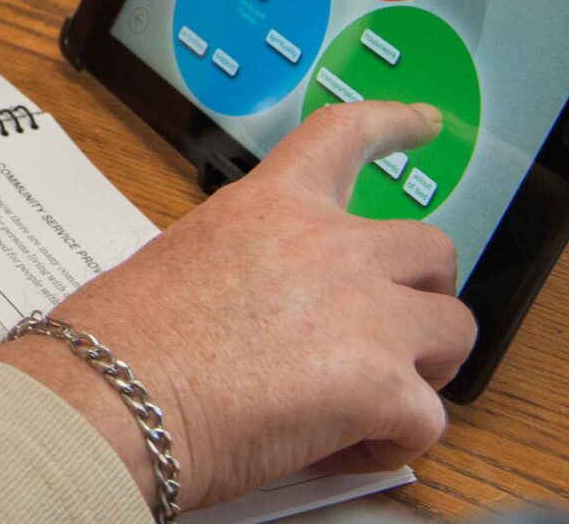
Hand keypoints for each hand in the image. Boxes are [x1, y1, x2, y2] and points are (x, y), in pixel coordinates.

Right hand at [0, 101, 474, 512]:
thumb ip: (249, 265)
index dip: (394, 123)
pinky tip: (353, 446)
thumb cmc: (121, 340)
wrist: (113, 397)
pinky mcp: (383, 387)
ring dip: (427, 363)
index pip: (344, 135)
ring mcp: (366, 315)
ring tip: (383, 397)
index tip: (424, 122)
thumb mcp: (183, 262)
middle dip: (425, 290)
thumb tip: (272, 311)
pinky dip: (399, 439)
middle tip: (398, 326)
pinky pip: (430, 418)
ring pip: (454, 328)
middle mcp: (330, 247)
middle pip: (431, 248)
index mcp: (270, 206)